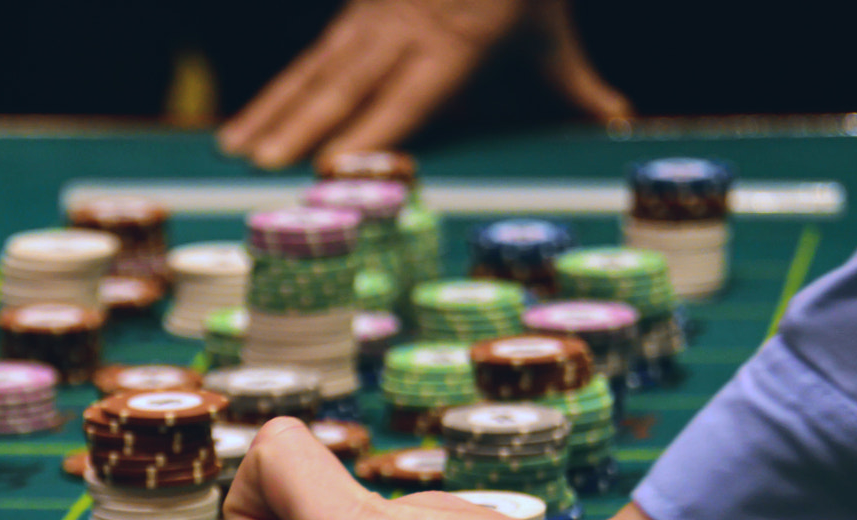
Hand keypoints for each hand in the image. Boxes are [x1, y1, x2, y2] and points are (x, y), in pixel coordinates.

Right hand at [217, 0, 630, 170]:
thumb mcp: (551, 36)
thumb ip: (578, 86)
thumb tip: (623, 121)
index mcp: (455, 43)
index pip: (408, 95)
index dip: (371, 131)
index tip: (334, 165)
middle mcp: (403, 30)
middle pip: (344, 84)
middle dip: (298, 127)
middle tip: (261, 167)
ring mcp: (372, 19)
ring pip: (312, 71)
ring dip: (271, 114)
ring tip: (233, 153)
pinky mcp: (353, 14)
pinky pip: (307, 61)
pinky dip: (272, 96)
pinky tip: (240, 127)